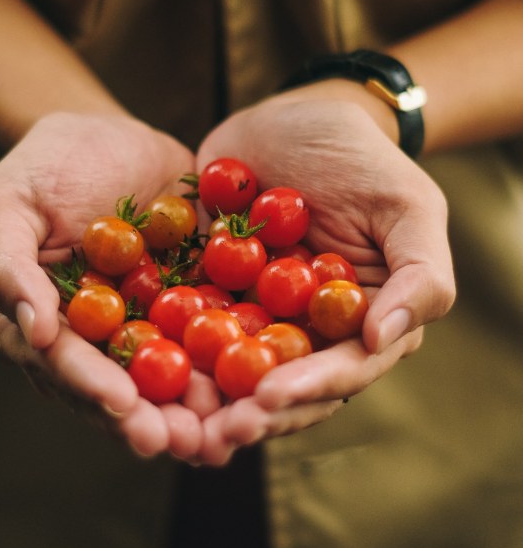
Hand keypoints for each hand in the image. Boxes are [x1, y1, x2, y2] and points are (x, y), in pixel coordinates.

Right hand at [0, 111, 198, 456]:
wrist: (108, 136)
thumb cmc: (43, 166)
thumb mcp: (5, 204)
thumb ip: (7, 266)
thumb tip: (33, 331)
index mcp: (29, 325)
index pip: (57, 364)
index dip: (90, 386)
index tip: (122, 404)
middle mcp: (81, 345)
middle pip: (112, 392)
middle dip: (148, 421)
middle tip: (183, 441)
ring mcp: (133, 336)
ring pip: (162, 386)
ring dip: (193, 414)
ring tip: (225, 432)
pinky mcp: (180, 319)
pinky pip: (206, 350)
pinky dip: (232, 372)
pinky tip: (261, 387)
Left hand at [193, 83, 455, 463]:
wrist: (292, 115)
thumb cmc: (362, 158)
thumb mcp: (407, 206)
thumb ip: (419, 275)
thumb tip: (382, 338)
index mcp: (359, 326)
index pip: (338, 374)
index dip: (305, 392)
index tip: (268, 399)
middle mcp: (302, 334)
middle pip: (275, 388)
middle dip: (243, 414)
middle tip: (209, 432)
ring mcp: (248, 316)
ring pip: (222, 372)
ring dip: (197, 400)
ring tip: (167, 417)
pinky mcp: (200, 292)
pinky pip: (175, 326)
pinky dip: (156, 346)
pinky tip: (128, 362)